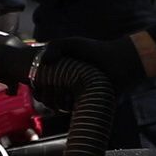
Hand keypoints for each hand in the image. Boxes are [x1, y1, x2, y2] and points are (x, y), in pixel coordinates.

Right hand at [31, 34, 146, 110]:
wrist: (119, 62)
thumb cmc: (96, 50)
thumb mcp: (72, 43)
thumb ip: (54, 47)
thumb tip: (43, 63)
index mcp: (59, 72)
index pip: (40, 84)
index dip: (37, 86)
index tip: (39, 83)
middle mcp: (66, 85)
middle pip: (46, 97)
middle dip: (48, 94)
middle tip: (55, 87)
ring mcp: (75, 96)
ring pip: (57, 106)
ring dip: (57, 102)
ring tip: (66, 94)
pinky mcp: (85, 104)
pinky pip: (71, 111)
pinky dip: (68, 107)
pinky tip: (72, 99)